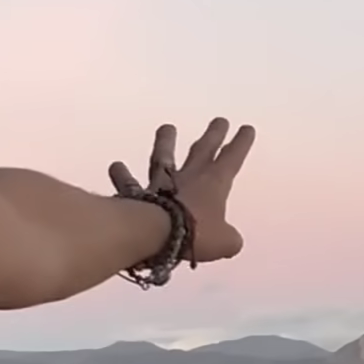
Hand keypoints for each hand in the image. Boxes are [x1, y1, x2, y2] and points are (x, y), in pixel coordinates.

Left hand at [108, 118, 255, 263]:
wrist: (156, 232)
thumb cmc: (195, 233)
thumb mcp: (223, 242)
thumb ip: (229, 240)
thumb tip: (232, 242)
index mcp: (214, 184)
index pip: (232, 159)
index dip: (240, 144)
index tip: (246, 128)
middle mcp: (188, 177)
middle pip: (202, 151)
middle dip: (213, 135)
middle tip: (219, 121)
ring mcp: (161, 184)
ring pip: (164, 157)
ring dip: (165, 142)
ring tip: (166, 127)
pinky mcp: (137, 195)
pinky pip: (129, 184)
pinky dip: (122, 175)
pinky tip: (116, 166)